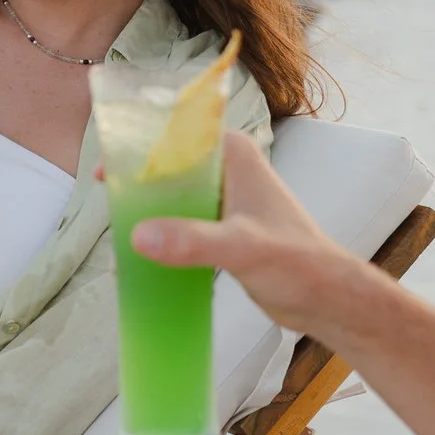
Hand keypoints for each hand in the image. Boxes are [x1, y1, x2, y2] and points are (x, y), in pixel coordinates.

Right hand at [129, 132, 387, 350]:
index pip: (177, 135)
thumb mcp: (241, 247)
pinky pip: (182, 228)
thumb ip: (193, 241)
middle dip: (136, 189)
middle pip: (169, 169)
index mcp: (234, 156)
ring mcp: (225, 203)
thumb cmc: (297, 263)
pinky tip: (141, 264)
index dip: (138, 147)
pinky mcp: (224, 233)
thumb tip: (138, 237)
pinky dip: (162, 241)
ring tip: (118, 243)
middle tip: (106, 213)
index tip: (106, 174)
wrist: (328, 299)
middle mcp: (227, 172)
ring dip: (147, 218)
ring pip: (173, 201)